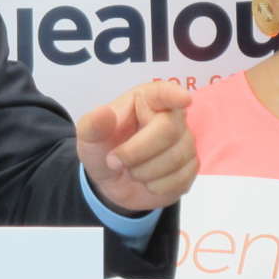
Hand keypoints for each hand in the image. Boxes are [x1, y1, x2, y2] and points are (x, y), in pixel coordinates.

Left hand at [76, 80, 196, 212]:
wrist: (112, 182)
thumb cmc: (103, 149)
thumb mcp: (88, 138)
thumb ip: (92, 126)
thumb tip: (104, 113)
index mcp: (146, 100)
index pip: (164, 92)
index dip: (174, 95)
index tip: (184, 100)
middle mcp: (171, 116)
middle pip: (169, 130)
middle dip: (137, 152)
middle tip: (114, 160)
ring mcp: (185, 142)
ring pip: (176, 157)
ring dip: (144, 172)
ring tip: (130, 169)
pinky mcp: (190, 167)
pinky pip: (181, 179)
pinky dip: (156, 186)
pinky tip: (146, 180)